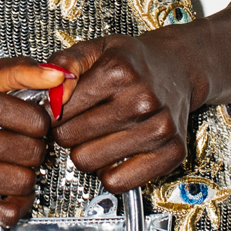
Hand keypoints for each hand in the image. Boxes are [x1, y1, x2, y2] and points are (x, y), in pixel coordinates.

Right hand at [0, 57, 65, 226]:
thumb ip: (21, 71)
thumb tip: (60, 75)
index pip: (35, 122)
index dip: (41, 123)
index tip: (29, 123)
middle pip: (30, 154)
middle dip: (34, 150)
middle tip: (22, 146)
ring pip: (20, 184)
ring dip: (25, 177)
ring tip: (13, 165)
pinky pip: (1, 214)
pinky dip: (15, 206)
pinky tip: (8, 191)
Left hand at [49, 34, 194, 190]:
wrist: (178, 68)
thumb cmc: (133, 62)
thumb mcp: (95, 48)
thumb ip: (64, 61)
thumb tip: (52, 94)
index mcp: (119, 71)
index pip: (60, 110)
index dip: (54, 111)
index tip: (62, 108)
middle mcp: (142, 100)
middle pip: (70, 139)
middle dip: (69, 131)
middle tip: (83, 121)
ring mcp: (160, 128)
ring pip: (89, 162)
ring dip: (87, 152)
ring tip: (100, 134)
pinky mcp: (173, 152)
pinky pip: (117, 182)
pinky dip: (109, 172)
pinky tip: (115, 152)